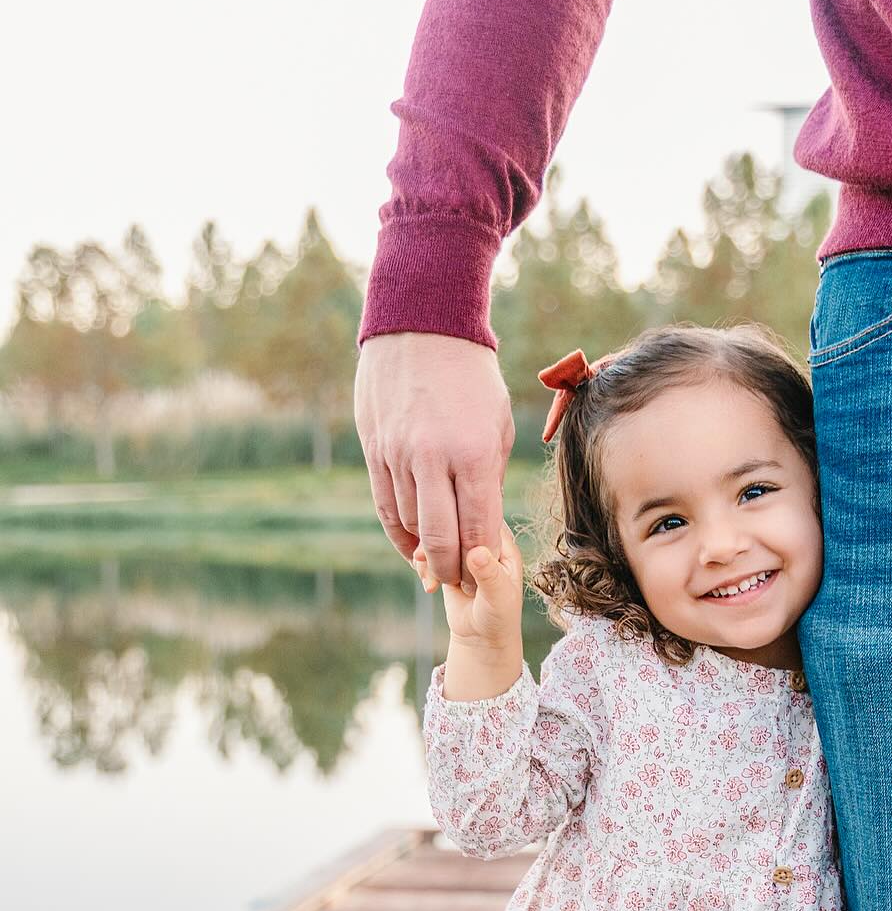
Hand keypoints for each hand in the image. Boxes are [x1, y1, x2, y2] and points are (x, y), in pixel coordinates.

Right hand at [355, 332, 514, 589]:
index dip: (480, 561)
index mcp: (473, 454)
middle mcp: (433, 459)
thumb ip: (490, 476)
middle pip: (440, 539)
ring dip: (424, 552)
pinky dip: (398, 533)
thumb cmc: (471, 376)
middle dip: (451, 571)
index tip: (484, 575)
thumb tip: (482, 524)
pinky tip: (411, 546)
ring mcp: (398, 455)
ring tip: (439, 564)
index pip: (478, 528)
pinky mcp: (374, 449)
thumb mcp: (497, 424)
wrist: (421, 326)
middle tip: (458, 583)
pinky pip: (384, 506)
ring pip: (410, 525)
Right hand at [413, 522, 525, 642]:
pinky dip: (424, 565)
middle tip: (426, 558)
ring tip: (431, 580)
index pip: (483, 518)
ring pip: (440, 536)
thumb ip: (489, 575)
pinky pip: (430, 553)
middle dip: (439, 537)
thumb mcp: (498, 598)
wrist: (481, 638)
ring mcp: (464, 552)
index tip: (448, 538)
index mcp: (504, 545)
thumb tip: (476, 551)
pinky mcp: (448, 562)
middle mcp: (484, 543)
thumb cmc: (499, 618)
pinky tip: (429, 585)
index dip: (463, 522)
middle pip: (456, 521)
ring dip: (427, 553)